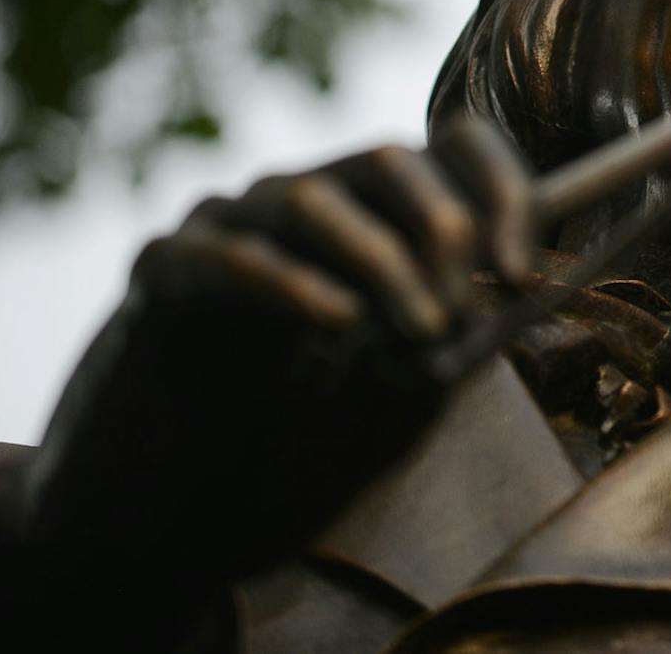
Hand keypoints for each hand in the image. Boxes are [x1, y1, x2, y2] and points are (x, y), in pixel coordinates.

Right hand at [0, 118, 537, 632]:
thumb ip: (448, 351)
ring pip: (311, 197)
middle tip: (463, 311)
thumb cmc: (283, 454)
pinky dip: (289, 282)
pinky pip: (224, 254)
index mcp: (370, 223)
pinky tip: (339, 323)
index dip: (499, 191)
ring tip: (420, 329)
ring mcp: (226, 229)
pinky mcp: (161, 274)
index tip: (523, 268)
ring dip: (381, 258)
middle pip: (387, 159)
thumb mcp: (394, 405)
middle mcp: (300, 206)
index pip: (448, 151)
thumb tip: (507, 304)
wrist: (148, 520)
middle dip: (444, 226)